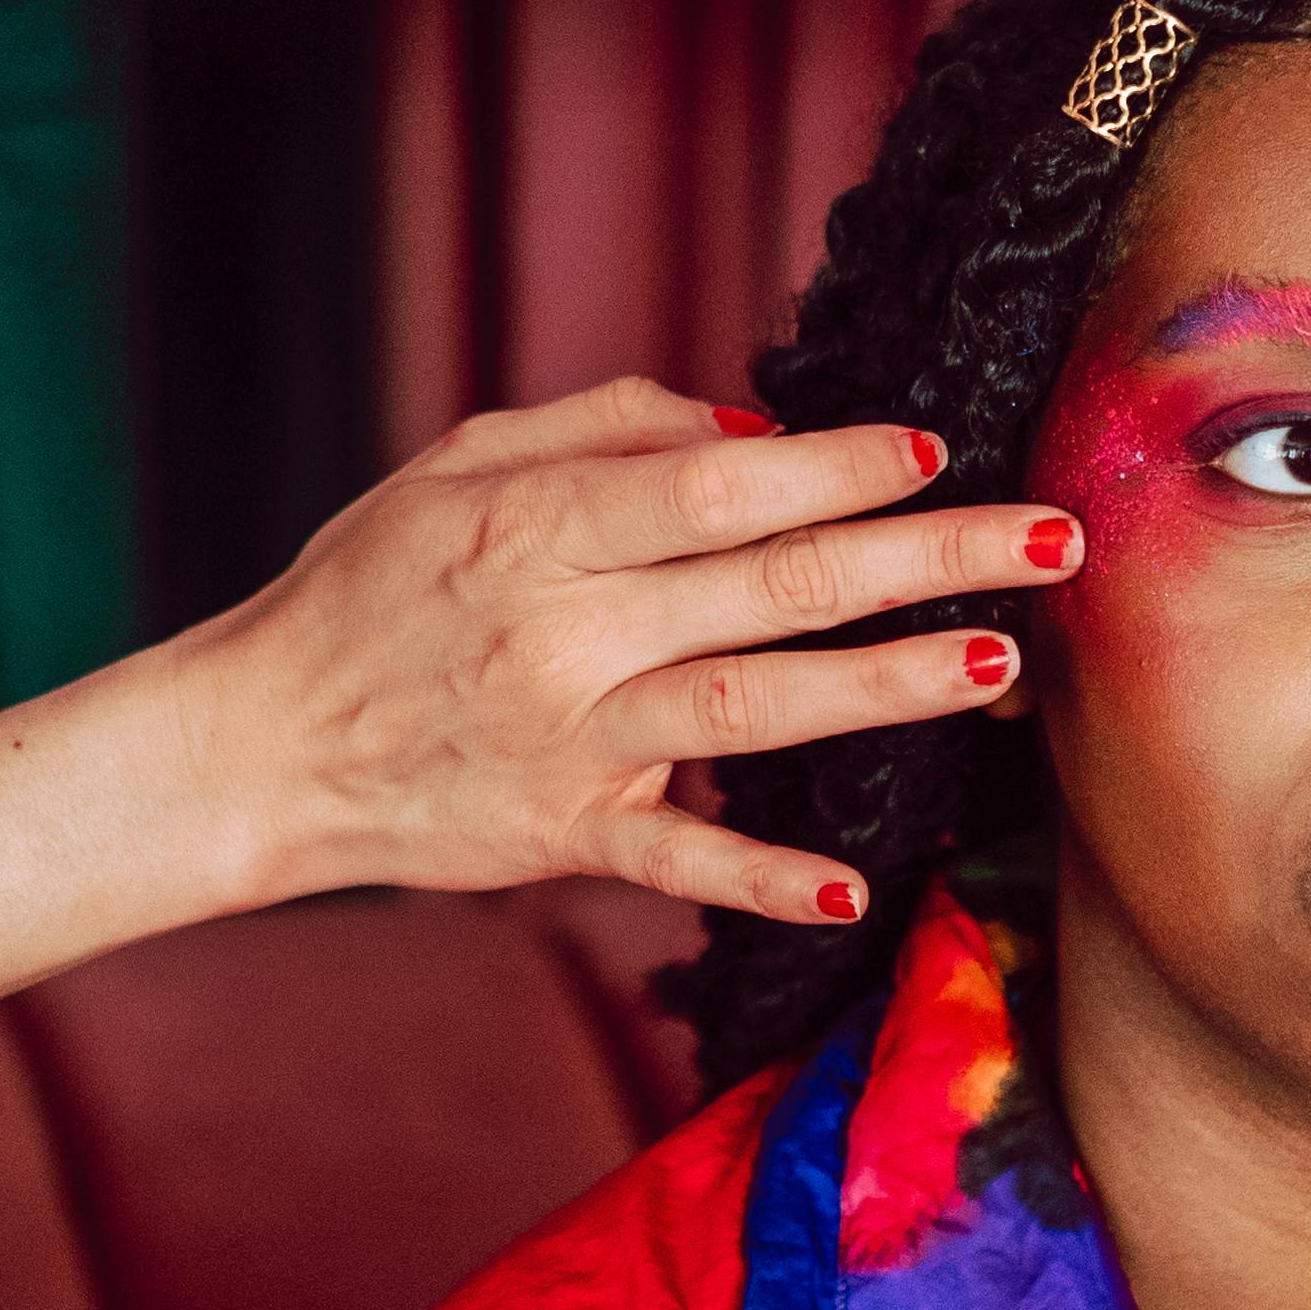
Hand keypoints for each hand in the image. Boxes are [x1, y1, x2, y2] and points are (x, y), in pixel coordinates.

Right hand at [170, 379, 1077, 924]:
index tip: (935, 453)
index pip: (717, 487)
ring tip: (1002, 663)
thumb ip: (605, 430)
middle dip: (925, 559)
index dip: (833, 469)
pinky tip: (858, 881)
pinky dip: (764, 874)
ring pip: (756, 706)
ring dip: (888, 687)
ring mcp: (569, 738)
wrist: (258, 743)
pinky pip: (678, 855)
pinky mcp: (562, 837)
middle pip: (775, 584)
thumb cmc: (368, 586)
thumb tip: (756, 428)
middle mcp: (565, 629)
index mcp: (539, 523)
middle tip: (1052, 539)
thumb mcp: (460, 465)